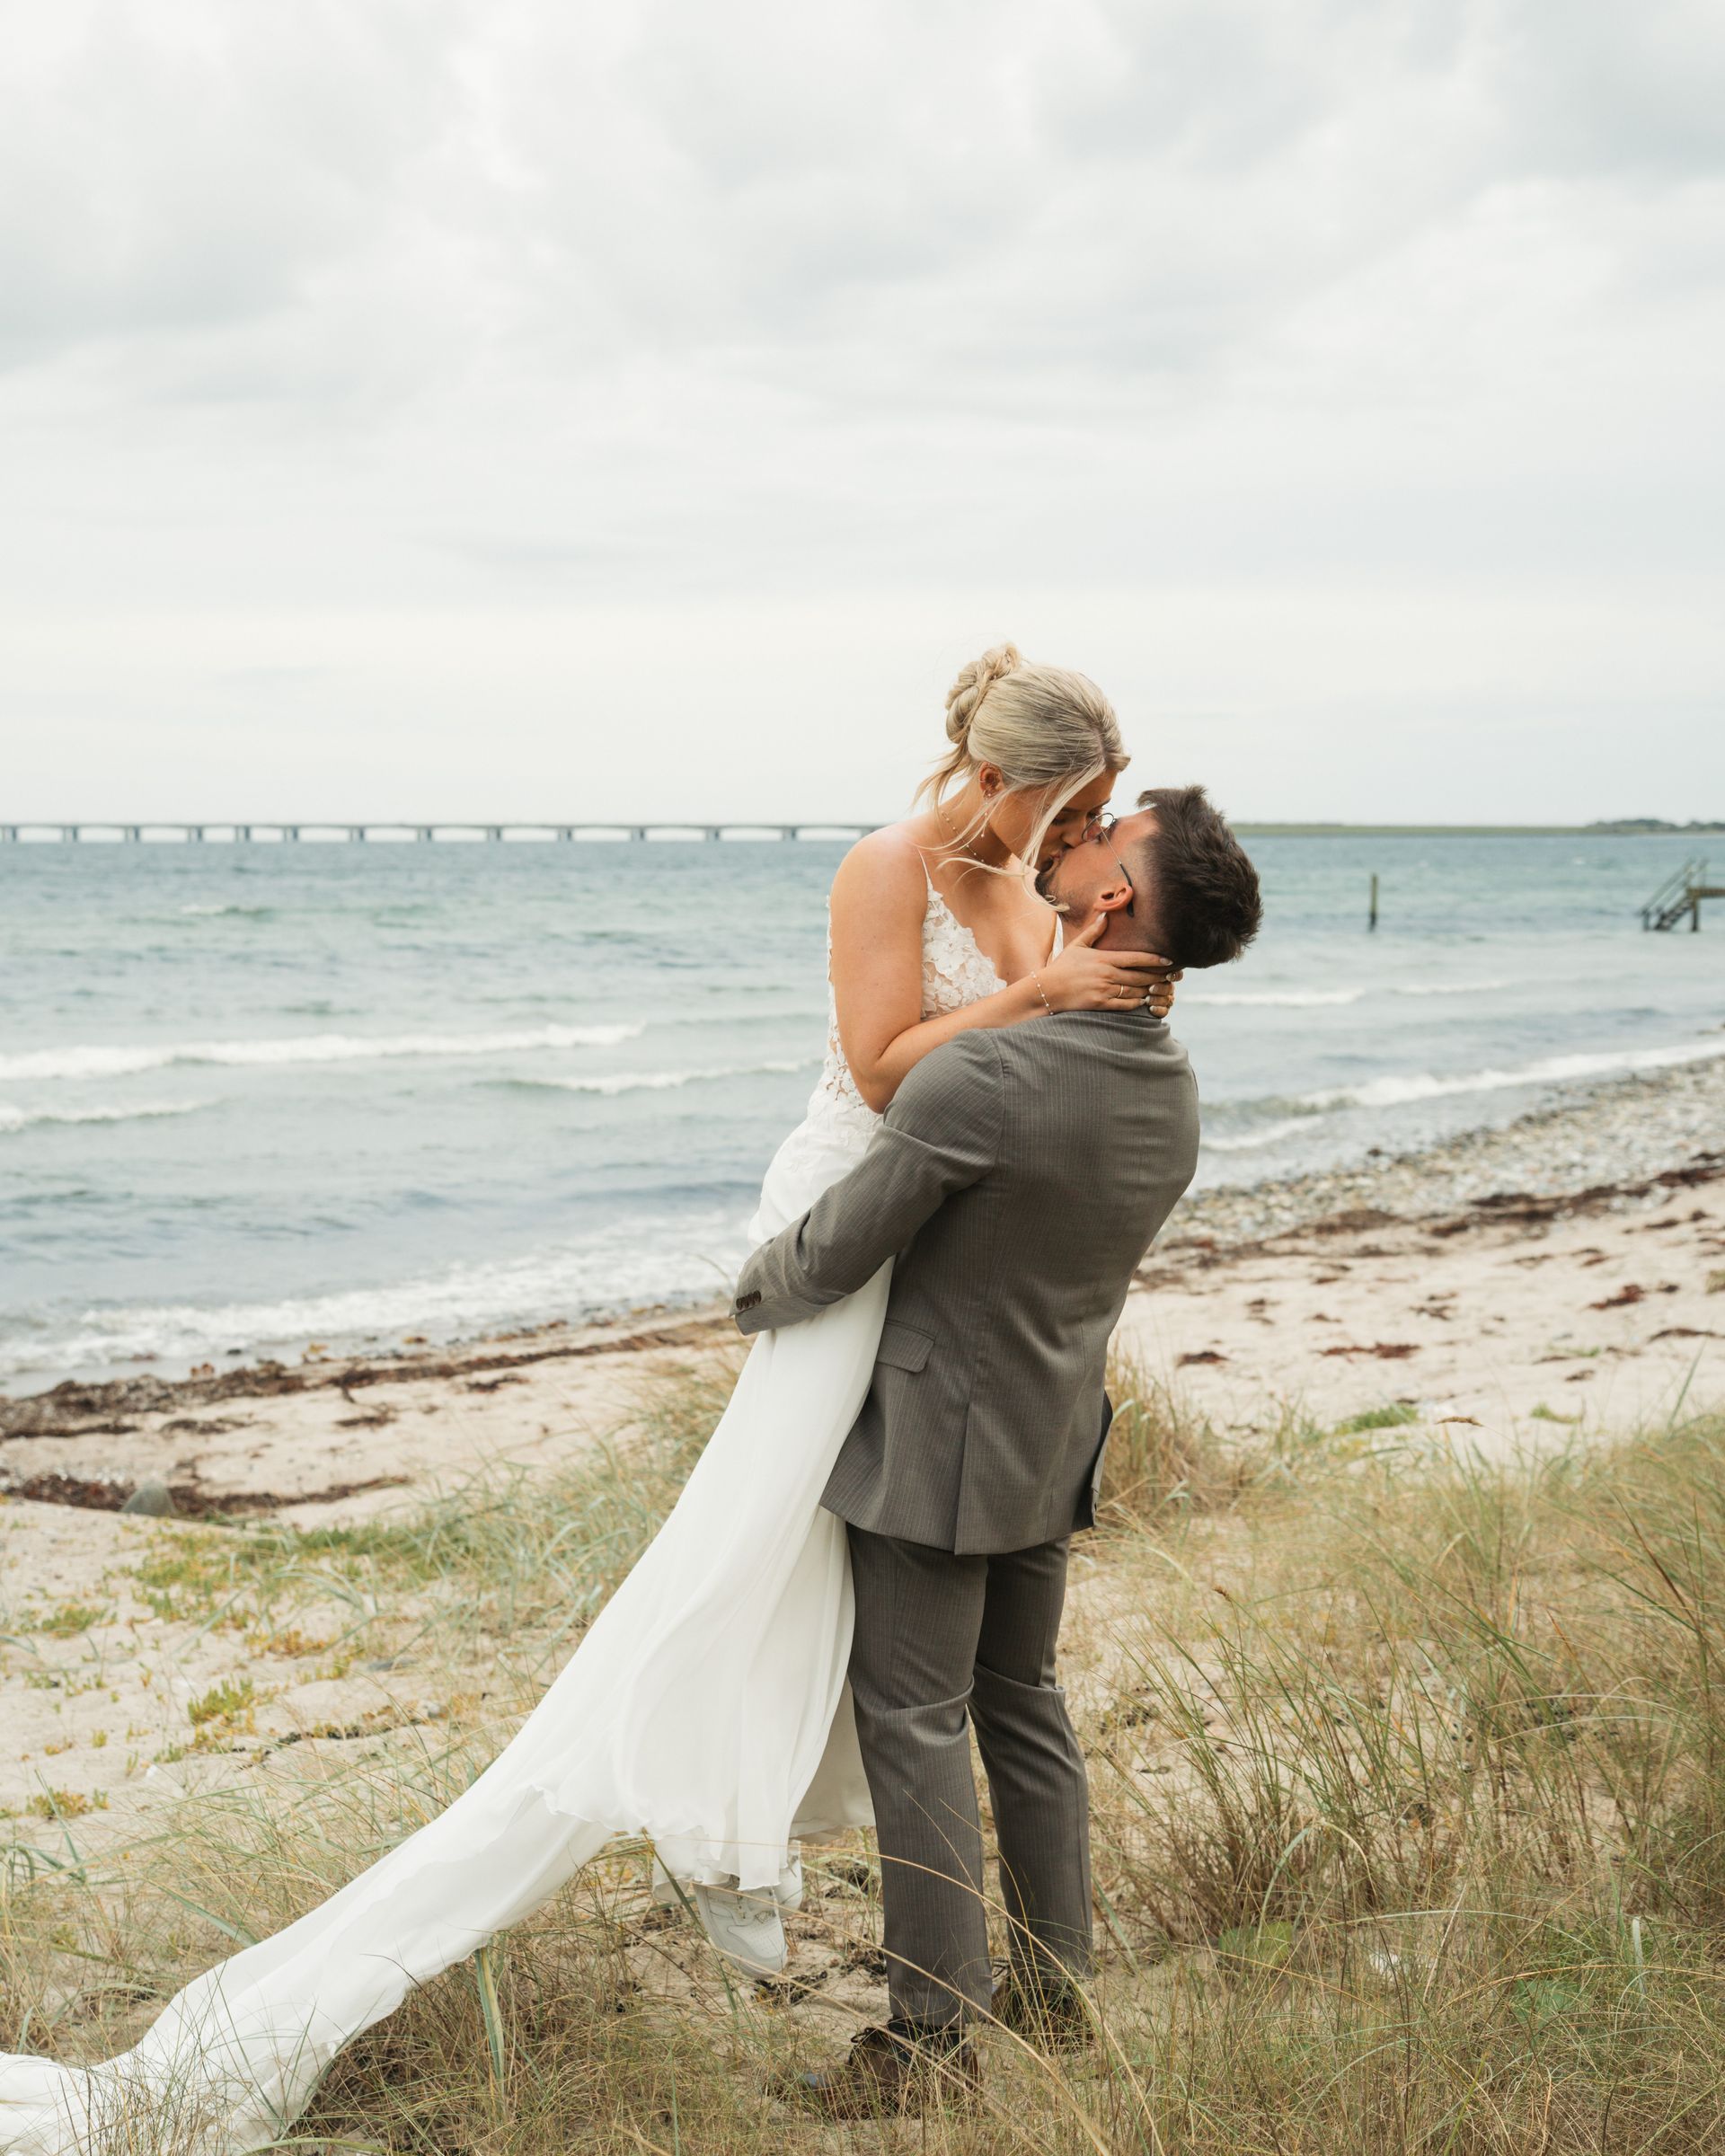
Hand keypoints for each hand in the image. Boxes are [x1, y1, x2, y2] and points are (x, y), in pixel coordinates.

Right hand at [1035, 911, 1180, 1014]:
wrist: (1047, 990)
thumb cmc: (1062, 967)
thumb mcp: (1077, 946)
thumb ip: (1094, 932)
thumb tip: (1105, 916)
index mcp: (1104, 959)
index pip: (1136, 958)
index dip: (1155, 960)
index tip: (1169, 961)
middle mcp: (1107, 974)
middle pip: (1140, 976)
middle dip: (1158, 977)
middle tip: (1172, 977)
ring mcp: (1104, 990)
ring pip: (1135, 991)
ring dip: (1149, 990)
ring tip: (1161, 989)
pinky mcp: (1100, 1004)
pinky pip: (1125, 1005)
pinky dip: (1136, 1003)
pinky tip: (1143, 1000)